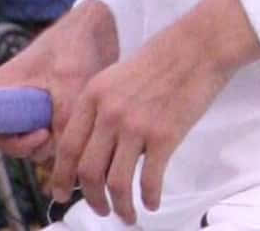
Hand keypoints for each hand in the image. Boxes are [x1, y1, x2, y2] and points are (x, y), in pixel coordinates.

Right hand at [0, 0, 118, 164]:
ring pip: (30, 141)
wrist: (97, 26)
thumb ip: (63, 121)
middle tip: (61, 133)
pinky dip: (60, 135)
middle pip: (10, 142)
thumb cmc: (76, 45)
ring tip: (72, 122)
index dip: (13, 144)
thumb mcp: (71, 83)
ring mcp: (24, 104)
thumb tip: (62, 161)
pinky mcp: (41, 108)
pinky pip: (44, 134)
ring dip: (51, 141)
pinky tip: (77, 122)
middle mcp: (6, 98)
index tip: (42, 136)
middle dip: (36, 145)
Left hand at [51, 0, 259, 224]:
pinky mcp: (164, 136)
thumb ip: (102, 107)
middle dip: (91, 199)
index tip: (62, 192)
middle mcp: (109, 112)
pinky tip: (152, 202)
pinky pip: (149, 181)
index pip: (67, 146)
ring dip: (119, 207)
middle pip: (88, 171)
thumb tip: (94, 147)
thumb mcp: (118, 76)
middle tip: (100, 210)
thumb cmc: (161, 58)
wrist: (198, 45)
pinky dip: (149, 199)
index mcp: (94, 94)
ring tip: (127, 214)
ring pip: (116, 183)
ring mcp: (136, 125)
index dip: (61, 176)